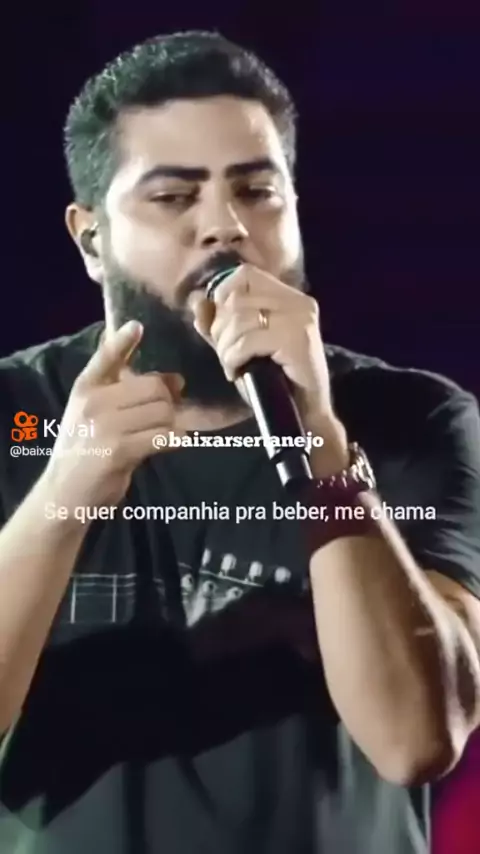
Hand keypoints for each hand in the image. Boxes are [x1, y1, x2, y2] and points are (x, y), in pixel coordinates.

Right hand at [43, 321, 185, 510]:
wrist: (65, 493)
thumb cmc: (86, 449)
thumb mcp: (94, 413)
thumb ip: (127, 392)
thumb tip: (177, 380)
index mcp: (86, 388)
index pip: (106, 356)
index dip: (123, 340)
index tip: (137, 327)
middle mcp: (94, 402)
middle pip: (154, 388)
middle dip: (168, 402)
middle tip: (166, 415)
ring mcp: (106, 426)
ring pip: (163, 412)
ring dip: (172, 424)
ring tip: (162, 434)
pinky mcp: (119, 450)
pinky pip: (162, 437)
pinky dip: (174, 441)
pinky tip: (170, 445)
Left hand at [191, 264, 333, 423]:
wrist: (305, 415)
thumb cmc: (273, 381)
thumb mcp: (239, 346)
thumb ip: (218, 323)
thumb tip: (197, 300)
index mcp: (288, 297)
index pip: (244, 275)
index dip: (223, 296)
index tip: (222, 328)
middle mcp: (298, 302)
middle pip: (237, 298)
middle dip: (221, 330)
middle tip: (228, 355)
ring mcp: (300, 319)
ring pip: (239, 319)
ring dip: (226, 348)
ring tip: (234, 365)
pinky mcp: (296, 340)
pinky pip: (248, 341)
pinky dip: (234, 358)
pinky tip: (238, 372)